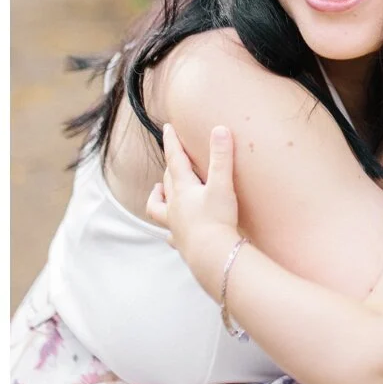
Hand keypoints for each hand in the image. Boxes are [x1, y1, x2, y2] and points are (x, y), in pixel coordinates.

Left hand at [146, 124, 241, 256]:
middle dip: (169, 165)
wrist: (211, 255)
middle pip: (168, 180)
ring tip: (159, 190)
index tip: (167, 128)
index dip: (171, 142)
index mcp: (183, 189)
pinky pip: (170, 235)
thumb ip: (222, 157)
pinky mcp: (181, 241)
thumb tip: (220, 129)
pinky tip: (171, 232)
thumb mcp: (223, 185)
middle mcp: (174, 205)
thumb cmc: (217, 220)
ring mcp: (175, 224)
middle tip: (173, 156)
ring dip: (158, 196)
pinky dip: (169, 230)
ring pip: (158, 207)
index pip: (174, 160)